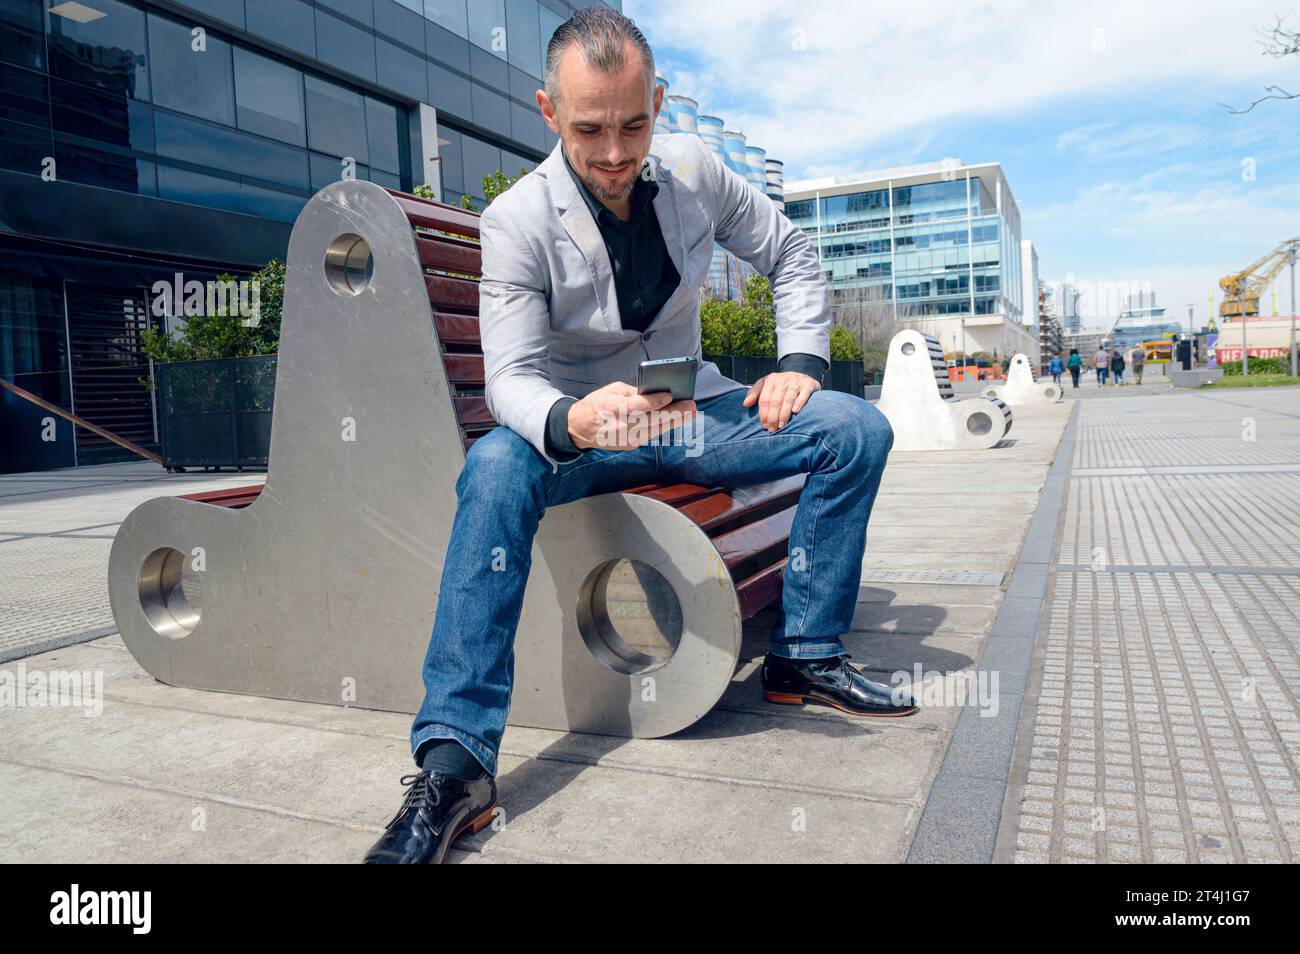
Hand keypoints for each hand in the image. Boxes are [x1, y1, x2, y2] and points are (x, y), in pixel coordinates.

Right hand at [567, 381, 696, 450]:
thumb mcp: (611, 390)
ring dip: (674, 421)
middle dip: (673, 413)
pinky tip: (675, 419)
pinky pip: (650, 434)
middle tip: (690, 406)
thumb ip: (633, 392)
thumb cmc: (597, 404)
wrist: (579, 429)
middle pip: (650, 420)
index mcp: (612, 408)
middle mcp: (620, 425)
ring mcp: (625, 438)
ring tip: (690, 412)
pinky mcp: (630, 445)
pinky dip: (663, 426)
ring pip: (655, 430)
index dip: (654, 402)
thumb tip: (654, 392)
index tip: (669, 395)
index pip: (636, 406)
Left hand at [743, 371, 820, 431]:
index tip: (764, 425)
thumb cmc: (781, 385)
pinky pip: (803, 394)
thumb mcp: (766, 385)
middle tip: (772, 429)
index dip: (763, 413)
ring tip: (781, 425)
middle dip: (772, 417)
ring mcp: (796, 381)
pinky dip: (799, 403)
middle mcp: (783, 380)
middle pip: (775, 401)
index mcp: (771, 380)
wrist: (802, 374)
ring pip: (788, 399)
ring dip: (784, 414)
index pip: (764, 399)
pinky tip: (795, 412)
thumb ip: (755, 393)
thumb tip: (745, 404)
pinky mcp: (808, 384)